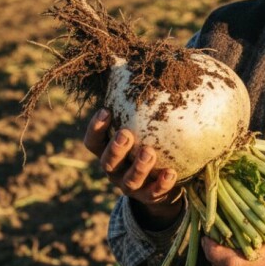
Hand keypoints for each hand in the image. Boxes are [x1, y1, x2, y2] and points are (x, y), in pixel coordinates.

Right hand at [83, 108, 182, 228]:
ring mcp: (131, 186)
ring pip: (130, 180)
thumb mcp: (141, 129)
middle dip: (115, 149)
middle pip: (107, 162)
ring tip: (149, 152)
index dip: (95, 128)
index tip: (105, 110)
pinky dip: (162, 183)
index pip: (93, 142)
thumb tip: (139, 68)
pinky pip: (155, 192)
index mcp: (108, 152)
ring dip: (139, 166)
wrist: (162, 184)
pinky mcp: (150, 198)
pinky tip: (171, 173)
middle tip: (126, 134)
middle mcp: (115, 171)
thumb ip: (138, 108)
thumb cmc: (149, 144)